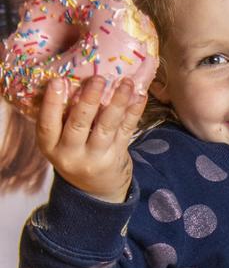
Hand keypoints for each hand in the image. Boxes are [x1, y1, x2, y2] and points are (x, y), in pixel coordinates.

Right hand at [36, 75, 146, 202]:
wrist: (96, 189)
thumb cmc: (75, 152)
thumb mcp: (61, 141)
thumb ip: (65, 118)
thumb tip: (79, 79)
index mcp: (50, 147)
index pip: (47, 125)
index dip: (52, 103)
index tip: (58, 81)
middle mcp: (71, 154)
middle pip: (79, 125)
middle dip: (89, 101)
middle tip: (98, 78)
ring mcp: (96, 157)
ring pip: (107, 127)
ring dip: (117, 103)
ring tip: (126, 83)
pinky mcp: (117, 156)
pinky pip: (126, 131)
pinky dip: (134, 112)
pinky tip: (140, 96)